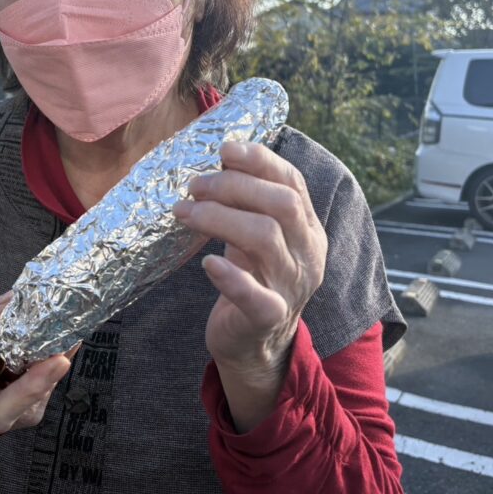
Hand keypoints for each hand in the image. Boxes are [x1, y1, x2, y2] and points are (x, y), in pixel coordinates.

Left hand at [174, 141, 326, 427]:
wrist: (257, 344)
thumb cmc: (253, 277)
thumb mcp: (258, 234)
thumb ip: (249, 201)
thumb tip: (221, 157)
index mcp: (308, 229)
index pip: (293, 183)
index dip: (260, 160)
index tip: (225, 149)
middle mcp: (307, 254)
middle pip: (282, 205)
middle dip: (234, 186)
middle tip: (194, 185)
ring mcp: (291, 287)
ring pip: (265, 238)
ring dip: (219, 218)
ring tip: (184, 212)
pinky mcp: (268, 318)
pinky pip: (256, 296)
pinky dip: (231, 277)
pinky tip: (208, 263)